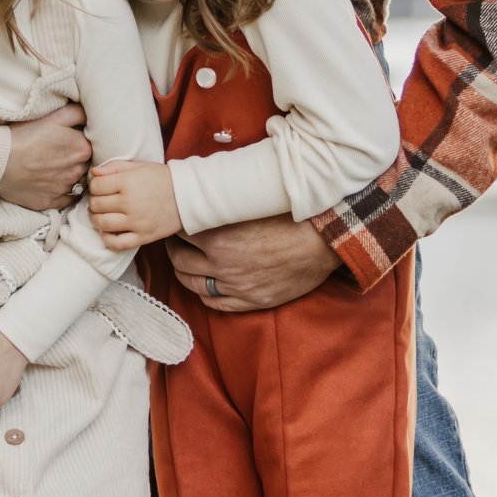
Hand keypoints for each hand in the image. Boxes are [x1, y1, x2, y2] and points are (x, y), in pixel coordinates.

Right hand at [0, 104, 89, 210]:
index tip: (69, 140)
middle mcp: (78, 171)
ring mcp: (65, 189)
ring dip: (69, 175)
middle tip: (59, 153)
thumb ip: (78, 113)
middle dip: (77, 159)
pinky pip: (65, 199)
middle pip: (86, 164)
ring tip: (52, 167)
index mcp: (83, 149)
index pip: (93, 145)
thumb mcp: (53, 117)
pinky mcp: (51, 203)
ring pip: (76, 182)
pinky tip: (49, 183)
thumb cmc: (24, 136)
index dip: (81, 142)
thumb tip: (90, 114)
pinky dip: (61, 192)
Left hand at [86, 159, 180, 250]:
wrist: (188, 196)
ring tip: (101, 215)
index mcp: (127, 182)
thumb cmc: (163, 179)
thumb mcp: (139, 166)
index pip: (96, 186)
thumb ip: (114, 167)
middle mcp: (129, 203)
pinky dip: (107, 239)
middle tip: (100, 200)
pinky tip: (108, 231)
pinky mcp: (143, 236)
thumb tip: (93, 174)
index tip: (100, 187)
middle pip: (96, 204)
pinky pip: (117, 243)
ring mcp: (136, 222)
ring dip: (96, 219)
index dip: (94, 186)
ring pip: (102, 223)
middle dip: (94, 201)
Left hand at [163, 216, 339, 312]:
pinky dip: (206, 296)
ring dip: (185, 274)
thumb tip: (204, 192)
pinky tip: (204, 288)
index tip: (176, 221)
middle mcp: (222, 265)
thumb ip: (223, 204)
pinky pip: (217, 304)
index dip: (175, 226)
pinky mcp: (252, 301)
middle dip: (174, 251)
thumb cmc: (290, 217)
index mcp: (218, 238)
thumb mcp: (250, 204)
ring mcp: (236, 286)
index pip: (180, 232)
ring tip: (185, 264)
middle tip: (175, 243)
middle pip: (181, 261)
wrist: (322, 242)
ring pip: (194, 285)